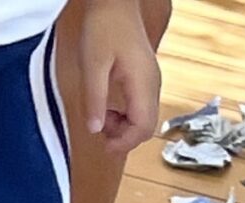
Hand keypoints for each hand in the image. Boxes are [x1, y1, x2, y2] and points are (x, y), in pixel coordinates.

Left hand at [76, 0, 160, 151]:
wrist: (115, 3)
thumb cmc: (104, 28)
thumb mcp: (92, 65)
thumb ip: (94, 99)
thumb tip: (95, 130)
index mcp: (142, 83)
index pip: (143, 127)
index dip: (125, 143)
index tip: (104, 146)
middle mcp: (152, 85)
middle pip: (146, 127)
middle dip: (123, 136)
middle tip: (99, 130)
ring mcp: (151, 81)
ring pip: (144, 118)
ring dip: (123, 126)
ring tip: (101, 115)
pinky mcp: (145, 78)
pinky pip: (140, 106)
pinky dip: (125, 114)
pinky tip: (108, 106)